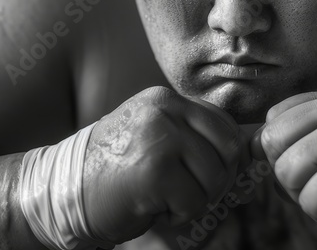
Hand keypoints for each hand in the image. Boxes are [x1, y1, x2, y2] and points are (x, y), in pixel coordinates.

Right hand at [83, 86, 246, 243]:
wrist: (62, 192)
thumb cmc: (114, 172)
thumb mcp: (154, 138)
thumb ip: (194, 139)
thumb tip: (253, 158)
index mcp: (166, 99)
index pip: (225, 124)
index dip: (225, 157)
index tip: (202, 176)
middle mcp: (164, 110)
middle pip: (229, 149)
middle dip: (216, 181)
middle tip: (185, 192)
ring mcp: (159, 137)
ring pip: (215, 179)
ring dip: (195, 201)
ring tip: (163, 198)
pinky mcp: (154, 170)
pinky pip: (195, 202)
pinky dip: (179, 216)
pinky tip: (152, 207)